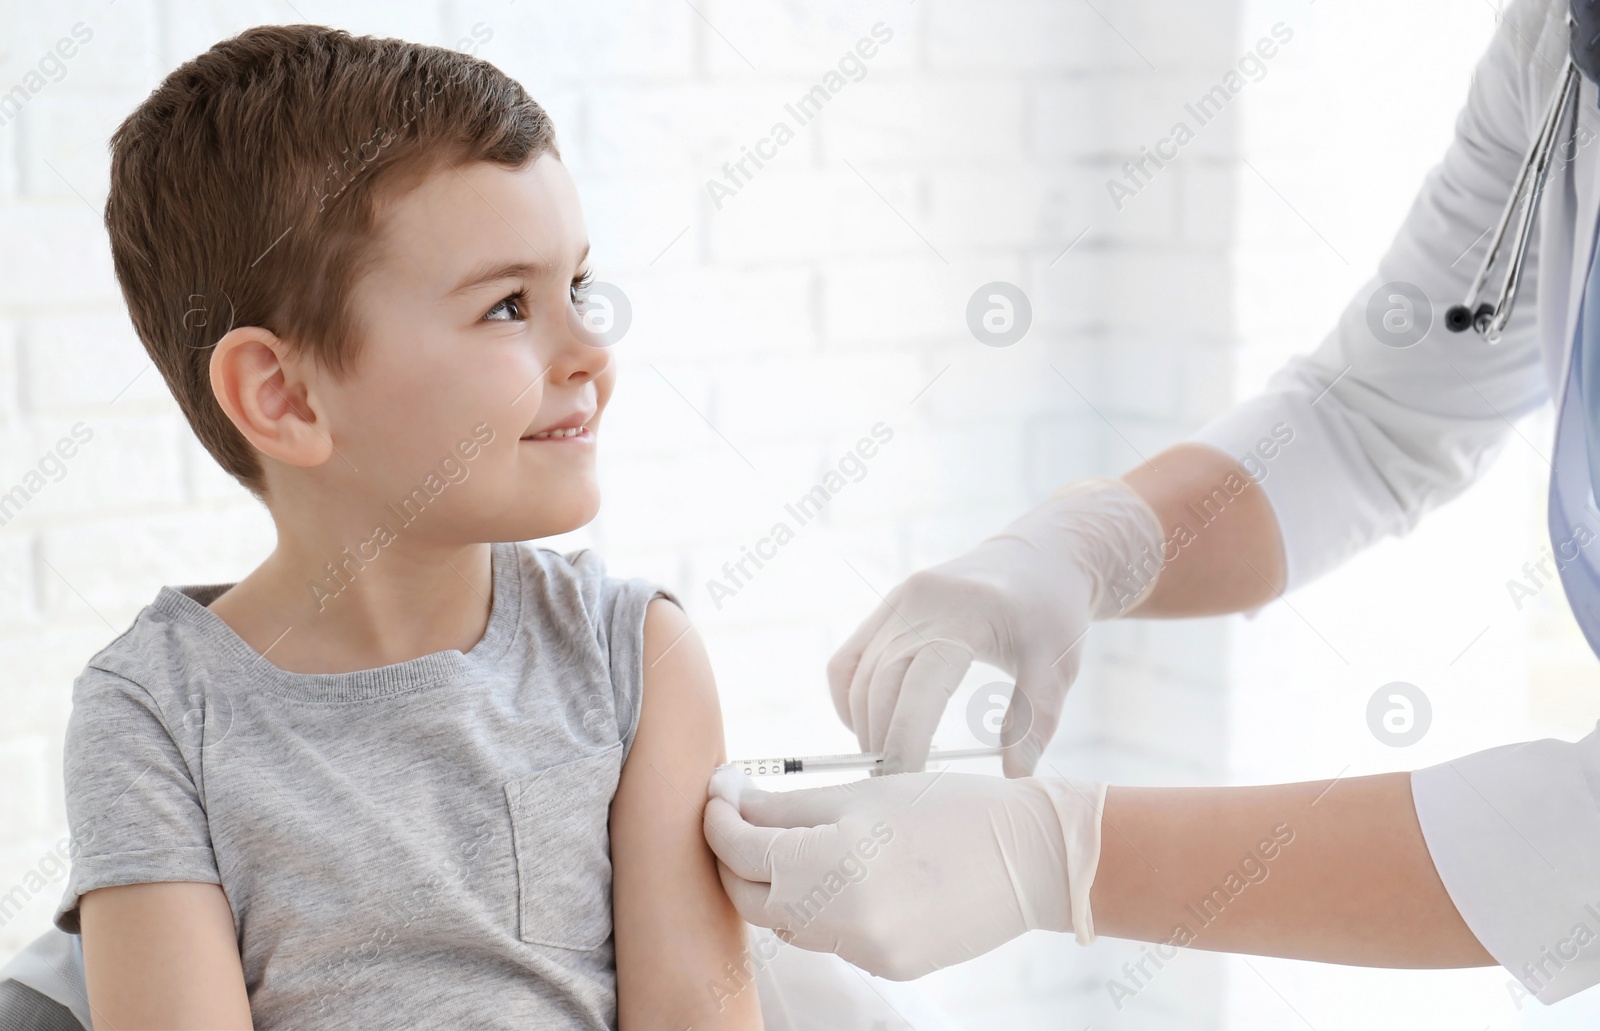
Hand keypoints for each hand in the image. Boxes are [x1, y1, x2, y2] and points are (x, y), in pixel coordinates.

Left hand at [702, 768, 1106, 981]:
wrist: (1033, 857)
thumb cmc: (949, 808)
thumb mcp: (862, 794)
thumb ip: (788, 808)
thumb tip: (731, 803)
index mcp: (834, 858)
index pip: (741, 849)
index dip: (718, 820)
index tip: (718, 794)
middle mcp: (844, 915)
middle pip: (751, 896)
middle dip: (734, 858)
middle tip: (737, 818)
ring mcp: (866, 949)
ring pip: (787, 922)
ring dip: (775, 885)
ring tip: (788, 843)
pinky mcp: (887, 967)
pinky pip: (830, 938)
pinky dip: (820, 908)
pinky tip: (842, 876)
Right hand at [827, 478, 1164, 775]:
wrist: (1042, 555)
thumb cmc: (1053, 612)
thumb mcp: (1058, 666)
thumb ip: (1034, 722)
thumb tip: (1014, 778)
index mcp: (965, 616)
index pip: (920, 687)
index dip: (906, 739)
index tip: (907, 783)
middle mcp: (921, 603)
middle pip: (880, 684)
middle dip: (881, 741)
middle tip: (894, 788)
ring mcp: (899, 600)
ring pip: (859, 674)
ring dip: (864, 724)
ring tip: (886, 764)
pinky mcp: (889, 605)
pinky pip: (850, 658)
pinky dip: (850, 697)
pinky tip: (871, 727)